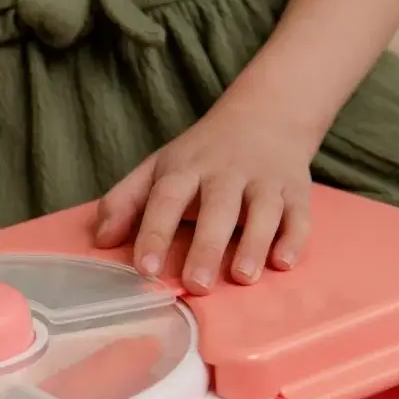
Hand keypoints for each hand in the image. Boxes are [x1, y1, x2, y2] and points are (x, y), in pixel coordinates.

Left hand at [95, 98, 313, 295]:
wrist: (267, 113)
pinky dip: (294, 238)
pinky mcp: (296, 190)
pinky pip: (299, 214)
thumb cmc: (202, 154)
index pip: (166, 199)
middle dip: (207, 247)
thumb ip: (125, 201)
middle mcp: (226, 173)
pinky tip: (283, 263)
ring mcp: (265, 180)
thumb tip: (99, 241)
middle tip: (196, 285)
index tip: (144, 268)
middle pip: (218, 209)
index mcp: (186, 169)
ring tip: (243, 278)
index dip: (153, 233)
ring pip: (262, 211)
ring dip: (254, 244)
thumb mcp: (159, 168)